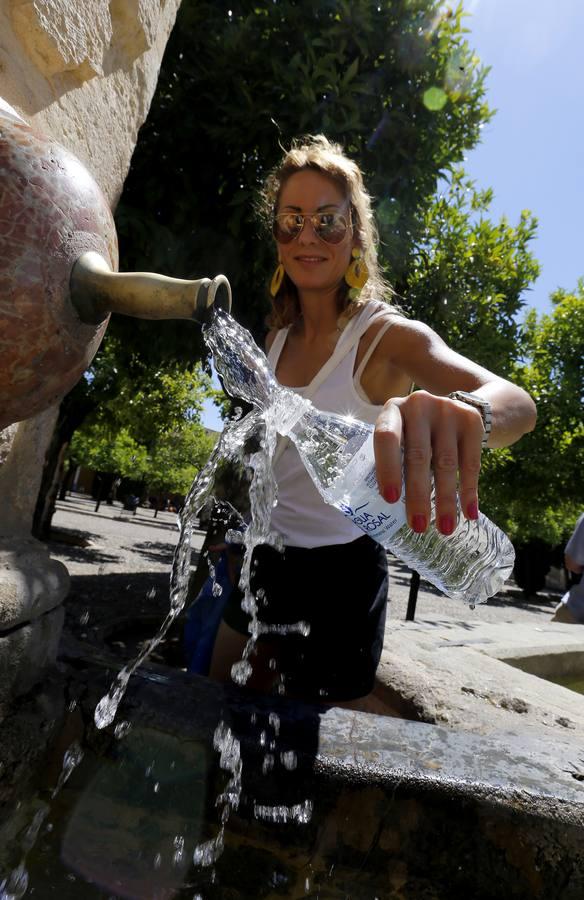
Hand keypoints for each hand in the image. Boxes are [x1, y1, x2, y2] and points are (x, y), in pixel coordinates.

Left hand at [373, 390, 483, 534]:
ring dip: (445, 500)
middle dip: (418, 495)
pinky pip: (471, 462)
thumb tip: (384, 512)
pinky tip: (468, 513)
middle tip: (418, 526)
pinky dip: (469, 491)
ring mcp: (447, 410)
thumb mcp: (400, 435)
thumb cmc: (415, 433)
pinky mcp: (471, 420)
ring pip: (445, 463)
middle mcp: (419, 405)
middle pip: (418, 456)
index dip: (388, 468)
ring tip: (444, 528)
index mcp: (392, 410)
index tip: (391, 500)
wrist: (453, 408)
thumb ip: (392, 460)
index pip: (386, 437)